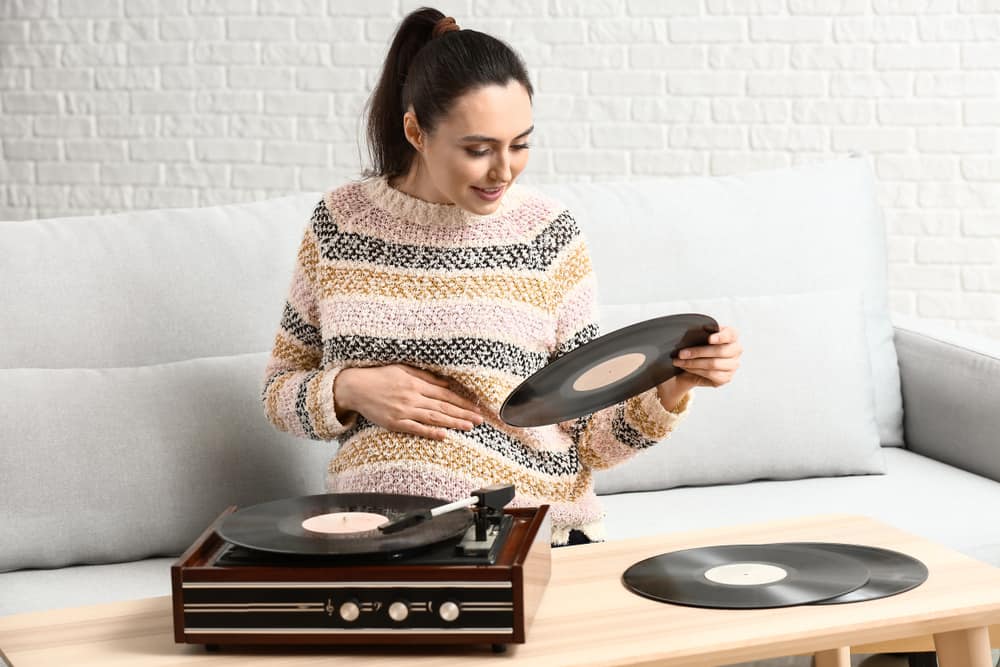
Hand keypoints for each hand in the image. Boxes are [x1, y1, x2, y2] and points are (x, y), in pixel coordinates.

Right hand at [334, 364, 484, 441]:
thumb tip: (446, 384)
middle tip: (479, 420)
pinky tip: (444, 435)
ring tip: (469, 427)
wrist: (355, 387)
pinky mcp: (394, 422)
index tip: (475, 406)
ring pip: (433, 418)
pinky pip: (416, 429)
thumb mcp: (404, 369)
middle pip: (443, 407)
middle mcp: (412, 397)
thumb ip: (426, 377)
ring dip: (453, 423)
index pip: (445, 394)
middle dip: (463, 414)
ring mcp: (404, 411)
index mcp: (416, 384)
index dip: (461, 401)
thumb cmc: (379, 376)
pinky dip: (430, 432)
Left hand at [670, 325, 741, 388]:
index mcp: (732, 335)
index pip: (731, 334)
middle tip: (681, 353)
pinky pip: (711, 374)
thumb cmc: (698, 346)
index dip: (721, 337)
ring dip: (693, 363)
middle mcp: (736, 350)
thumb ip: (700, 332)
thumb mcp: (699, 336)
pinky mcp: (727, 377)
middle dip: (698, 352)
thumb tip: (693, 331)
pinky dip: (695, 370)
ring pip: (713, 364)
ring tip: (679, 361)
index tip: (709, 339)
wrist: (693, 364)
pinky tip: (686, 367)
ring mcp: (733, 365)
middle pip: (720, 351)